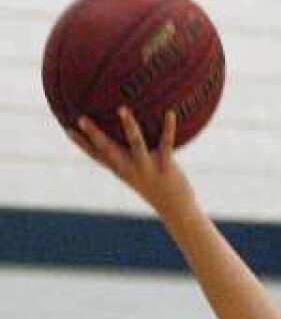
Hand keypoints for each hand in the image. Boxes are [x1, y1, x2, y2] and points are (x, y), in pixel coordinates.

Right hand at [68, 107, 190, 212]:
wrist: (176, 210)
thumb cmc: (159, 189)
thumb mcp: (142, 175)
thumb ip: (134, 159)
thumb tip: (132, 140)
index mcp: (121, 170)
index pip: (97, 156)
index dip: (81, 144)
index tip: (66, 129)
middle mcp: (130, 169)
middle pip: (108, 150)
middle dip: (94, 135)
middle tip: (81, 118)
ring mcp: (147, 168)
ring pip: (136, 144)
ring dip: (129, 126)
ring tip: (122, 108)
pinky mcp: (166, 167)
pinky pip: (166, 144)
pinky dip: (169, 128)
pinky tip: (170, 113)